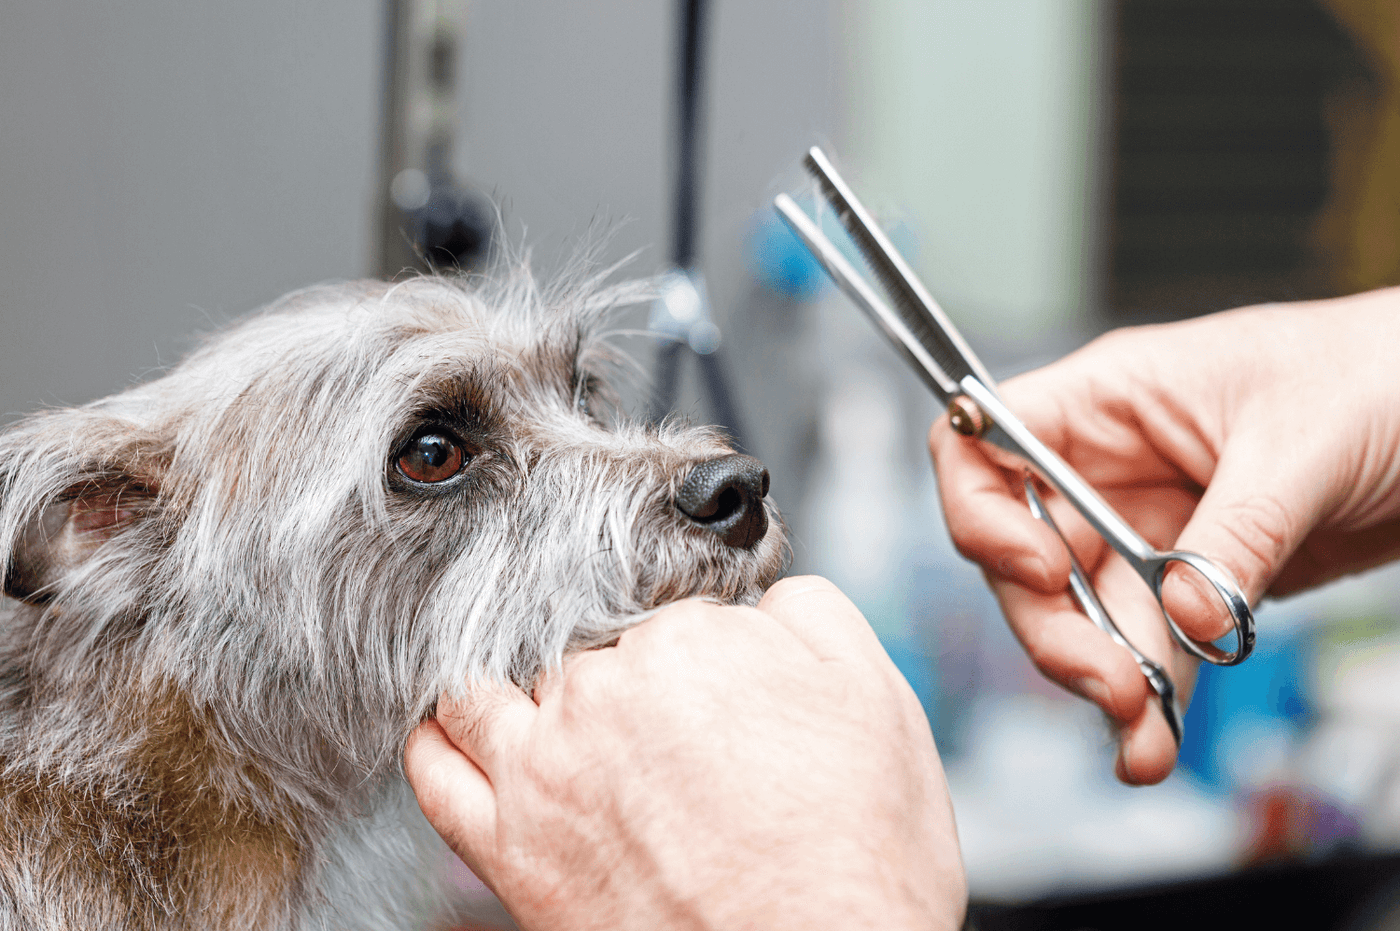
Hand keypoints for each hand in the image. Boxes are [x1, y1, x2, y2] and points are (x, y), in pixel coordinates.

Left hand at [404, 576, 966, 930]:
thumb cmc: (852, 855)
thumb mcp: (876, 695)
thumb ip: (810, 614)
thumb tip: (769, 597)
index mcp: (685, 642)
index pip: (669, 611)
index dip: (699, 646)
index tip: (716, 682)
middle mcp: (601, 693)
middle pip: (577, 644)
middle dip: (611, 663)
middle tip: (651, 710)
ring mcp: (545, 768)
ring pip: (485, 686)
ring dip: (502, 676)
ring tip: (528, 688)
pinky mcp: (510, 848)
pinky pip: (435, 772)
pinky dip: (435, 739)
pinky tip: (453, 731)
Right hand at [929, 287, 1399, 783]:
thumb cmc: (1377, 371)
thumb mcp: (1303, 444)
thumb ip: (1234, 533)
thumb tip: (1185, 615)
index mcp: (1109, 400)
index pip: (984, 444)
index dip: (980, 509)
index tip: (1035, 568)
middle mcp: (1108, 467)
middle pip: (1023, 554)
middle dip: (1055, 627)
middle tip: (1107, 684)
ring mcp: (1145, 527)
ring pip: (1084, 616)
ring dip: (1105, 680)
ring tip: (1143, 738)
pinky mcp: (1191, 580)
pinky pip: (1151, 644)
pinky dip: (1154, 694)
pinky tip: (1158, 736)